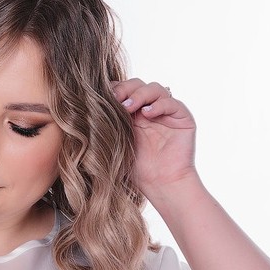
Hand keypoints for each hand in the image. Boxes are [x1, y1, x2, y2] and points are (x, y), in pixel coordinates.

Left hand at [112, 79, 198, 200]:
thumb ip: (106, 126)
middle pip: (137, 85)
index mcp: (132, 115)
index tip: (102, 96)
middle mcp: (149, 110)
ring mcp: (166, 112)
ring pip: (154, 89)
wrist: (160, 185)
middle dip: (125, 89)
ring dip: (140, 95)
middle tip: (115, 100)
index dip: (114, 89)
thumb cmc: (137, 171)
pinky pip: (172, 103)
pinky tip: (148, 114)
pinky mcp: (182, 117)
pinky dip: (159, 105)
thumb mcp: (115, 146)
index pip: (123, 91)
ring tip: (129, 108)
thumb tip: (87, 107)